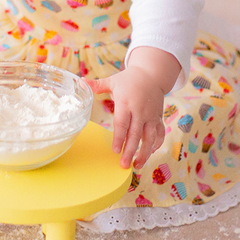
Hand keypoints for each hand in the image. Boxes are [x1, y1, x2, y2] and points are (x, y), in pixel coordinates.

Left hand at [86, 46, 180, 168]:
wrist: (152, 74)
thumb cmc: (129, 79)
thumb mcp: (113, 81)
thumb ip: (97, 85)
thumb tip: (80, 81)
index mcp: (126, 102)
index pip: (122, 123)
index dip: (119, 137)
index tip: (115, 150)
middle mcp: (140, 110)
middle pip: (135, 134)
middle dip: (130, 150)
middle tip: (123, 164)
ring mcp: (151, 115)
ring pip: (150, 137)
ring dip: (145, 152)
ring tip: (137, 165)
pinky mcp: (158, 118)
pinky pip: (160, 133)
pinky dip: (156, 144)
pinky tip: (150, 153)